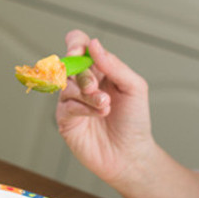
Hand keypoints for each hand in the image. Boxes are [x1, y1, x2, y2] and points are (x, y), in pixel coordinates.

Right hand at [55, 30, 155, 186]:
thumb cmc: (134, 121)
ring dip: (87, 94)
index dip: (74, 43)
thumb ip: (114, 64)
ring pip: (66, 85)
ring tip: (105, 105)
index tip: (78, 51)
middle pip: (69, 64)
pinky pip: (66, 105)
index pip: (78, 44)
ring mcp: (71, 99)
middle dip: (83, 75)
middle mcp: (82, 81)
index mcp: (98, 69)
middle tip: (96, 87)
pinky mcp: (65, 118)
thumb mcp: (134, 87)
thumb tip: (94, 44)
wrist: (131, 154)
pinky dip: (83, 107)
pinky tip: (98, 114)